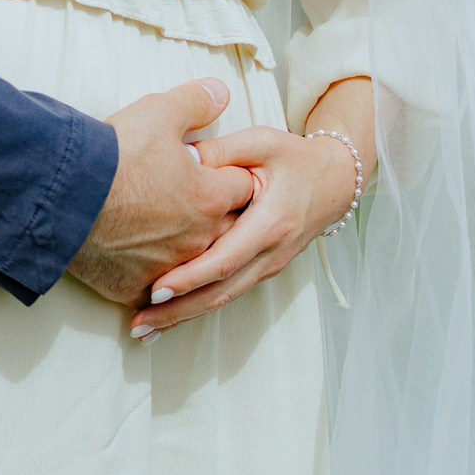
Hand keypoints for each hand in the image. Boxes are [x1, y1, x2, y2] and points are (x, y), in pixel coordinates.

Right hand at [65, 79, 258, 307]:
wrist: (63, 194)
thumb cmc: (113, 154)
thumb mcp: (157, 111)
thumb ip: (196, 102)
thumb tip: (221, 92)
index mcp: (210, 197)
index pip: (241, 186)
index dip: (227, 174)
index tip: (209, 169)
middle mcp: (198, 239)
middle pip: (224, 229)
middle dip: (211, 215)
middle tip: (185, 198)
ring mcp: (169, 267)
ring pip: (190, 262)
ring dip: (181, 247)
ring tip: (161, 231)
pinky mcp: (135, 288)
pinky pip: (150, 287)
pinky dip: (145, 276)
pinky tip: (133, 262)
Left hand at [128, 78, 374, 338]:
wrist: (335, 181)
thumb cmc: (293, 158)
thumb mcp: (260, 143)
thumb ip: (221, 152)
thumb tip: (179, 158)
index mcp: (270, 223)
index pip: (226, 259)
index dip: (191, 277)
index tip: (156, 290)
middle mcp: (271, 253)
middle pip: (221, 291)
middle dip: (178, 311)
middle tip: (138, 326)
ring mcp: (269, 265)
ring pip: (224, 298)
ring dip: (184, 316)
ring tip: (144, 331)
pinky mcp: (262, 268)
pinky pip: (229, 292)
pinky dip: (198, 306)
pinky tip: (168, 316)